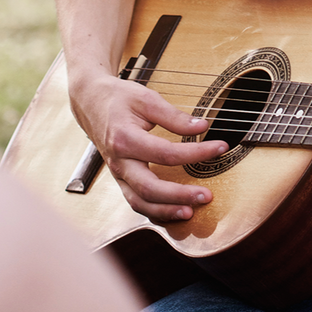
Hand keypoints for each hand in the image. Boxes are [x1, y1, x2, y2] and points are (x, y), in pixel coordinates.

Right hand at [70, 72, 228, 222]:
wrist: (91, 103)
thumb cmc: (119, 99)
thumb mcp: (147, 99)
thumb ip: (174, 116)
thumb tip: (202, 125)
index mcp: (125, 139)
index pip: (166, 153)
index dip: (196, 153)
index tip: (220, 147)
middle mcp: (119, 162)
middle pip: (149, 188)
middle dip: (179, 195)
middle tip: (207, 195)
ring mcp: (118, 174)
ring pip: (140, 202)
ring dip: (166, 211)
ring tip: (191, 212)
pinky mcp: (121, 179)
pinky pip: (136, 202)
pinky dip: (155, 211)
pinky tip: (175, 211)